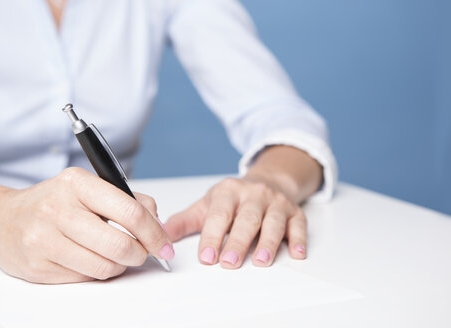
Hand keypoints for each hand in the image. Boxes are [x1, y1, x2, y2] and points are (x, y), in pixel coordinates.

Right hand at [0, 167, 173, 283]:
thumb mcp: (88, 188)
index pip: (129, 210)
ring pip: (104, 267)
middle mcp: (57, 209)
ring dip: (120, 266)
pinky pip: (84, 278)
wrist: (2, 220)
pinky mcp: (37, 267)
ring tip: (118, 256)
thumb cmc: (53, 203)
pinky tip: (92, 260)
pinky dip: (98, 273)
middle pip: (120, 244)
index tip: (164, 244)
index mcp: (76, 183)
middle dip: (141, 254)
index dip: (154, 232)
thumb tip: (157, 222)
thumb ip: (127, 199)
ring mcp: (44, 240)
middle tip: (144, 254)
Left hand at [165, 176, 306, 268]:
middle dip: (238, 241)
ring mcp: (276, 202)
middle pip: (247, 219)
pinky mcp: (294, 211)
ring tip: (261, 261)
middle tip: (229, 263)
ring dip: (268, 242)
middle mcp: (253, 194)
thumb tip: (160, 235)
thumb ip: (184, 221)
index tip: (206, 256)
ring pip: (273, 221)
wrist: (266, 180)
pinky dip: (299, 239)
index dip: (213, 235)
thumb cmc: (233, 198)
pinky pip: (299, 224)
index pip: (219, 214)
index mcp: (228, 191)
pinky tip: (296, 253)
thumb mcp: (207, 205)